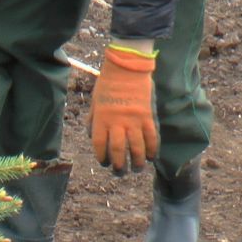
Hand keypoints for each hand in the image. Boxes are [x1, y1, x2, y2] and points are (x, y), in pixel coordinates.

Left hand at [91, 45, 158, 172]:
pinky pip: (151, 137)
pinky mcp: (147, 116)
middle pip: (118, 150)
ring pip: (136, 147)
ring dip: (137, 162)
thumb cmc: (108, 83)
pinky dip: (152, 149)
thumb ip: (92, 120)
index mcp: (101, 119)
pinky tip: (151, 157)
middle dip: (118, 165)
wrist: (126, 67)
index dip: (101, 157)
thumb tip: (90, 135)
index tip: (104, 163)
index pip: (99, 144)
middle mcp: (116, 122)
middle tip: (120, 173)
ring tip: (136, 169)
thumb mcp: (94, 101)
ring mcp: (133, 120)